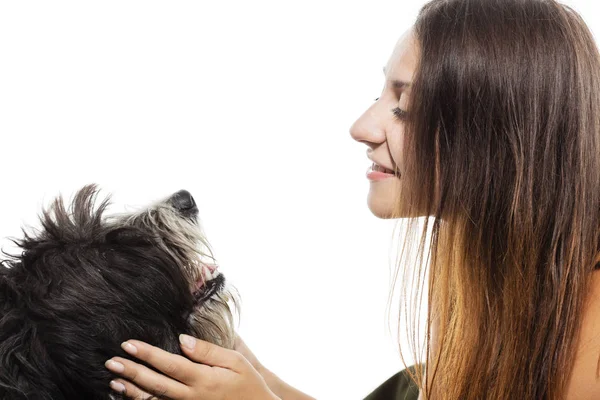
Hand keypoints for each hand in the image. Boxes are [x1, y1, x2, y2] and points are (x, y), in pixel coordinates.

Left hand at [104, 334, 280, 399]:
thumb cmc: (248, 384)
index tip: (128, 344)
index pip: (170, 365)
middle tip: (112, 361)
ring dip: (132, 391)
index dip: (148, 354)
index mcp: (203, 380)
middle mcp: (192, 397)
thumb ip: (208, 351)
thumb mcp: (235, 361)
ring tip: (114, 380)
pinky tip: (131, 396)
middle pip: (156, 384)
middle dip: (132, 372)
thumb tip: (183, 339)